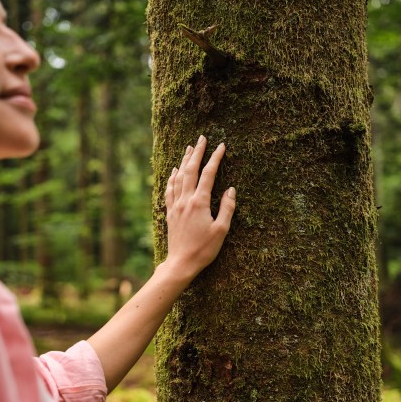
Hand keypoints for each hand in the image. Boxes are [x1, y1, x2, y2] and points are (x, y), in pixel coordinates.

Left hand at [163, 135, 235, 283]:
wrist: (181, 263)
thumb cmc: (203, 249)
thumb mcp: (221, 230)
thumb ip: (227, 208)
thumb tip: (230, 190)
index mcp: (199, 203)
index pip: (208, 174)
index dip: (215, 158)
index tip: (222, 146)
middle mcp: (185, 200)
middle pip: (190, 171)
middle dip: (197, 153)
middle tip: (202, 138)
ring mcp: (176, 206)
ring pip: (178, 178)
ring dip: (184, 161)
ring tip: (189, 148)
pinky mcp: (170, 213)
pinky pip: (169, 190)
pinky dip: (172, 178)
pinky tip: (173, 172)